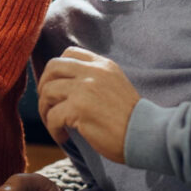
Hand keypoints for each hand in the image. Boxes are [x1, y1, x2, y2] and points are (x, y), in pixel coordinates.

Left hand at [37, 46, 139, 163]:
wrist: (146, 135)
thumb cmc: (130, 117)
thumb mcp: (114, 85)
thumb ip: (93, 78)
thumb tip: (62, 83)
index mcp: (102, 65)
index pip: (68, 53)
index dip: (56, 71)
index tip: (56, 87)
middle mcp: (93, 72)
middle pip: (52, 68)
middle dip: (43, 87)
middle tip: (48, 105)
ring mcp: (85, 89)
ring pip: (48, 92)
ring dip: (45, 110)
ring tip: (55, 124)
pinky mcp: (79, 109)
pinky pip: (52, 116)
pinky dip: (52, 129)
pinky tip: (63, 137)